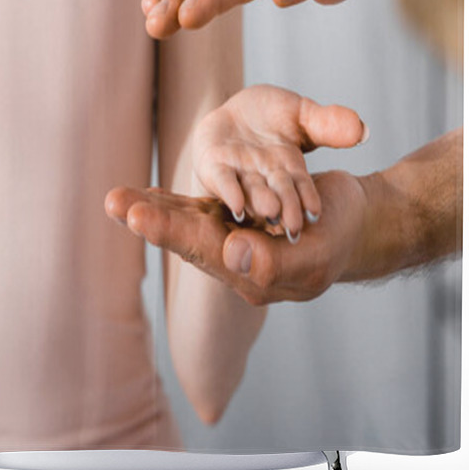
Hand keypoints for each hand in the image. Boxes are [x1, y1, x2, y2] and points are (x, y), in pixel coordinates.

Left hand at [104, 171, 366, 305]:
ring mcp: (233, 237)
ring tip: (115, 198)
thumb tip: (232, 253)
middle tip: (114, 202)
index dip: (172, 232)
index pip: (205, 251)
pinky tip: (145, 197)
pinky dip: (171, 203)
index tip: (139, 217)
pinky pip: (198, 210)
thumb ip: (276, 263)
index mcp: (253, 272)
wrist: (354, 224)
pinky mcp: (235, 218)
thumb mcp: (317, 253)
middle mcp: (235, 258)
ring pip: (185, 222)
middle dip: (149, 218)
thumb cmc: (342, 236)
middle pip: (186, 237)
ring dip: (150, 209)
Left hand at [191, 85, 366, 242]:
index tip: (315, 214)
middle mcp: (264, 179)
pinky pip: (221, 180)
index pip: (300, 186)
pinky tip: (236, 206)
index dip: (306, 198)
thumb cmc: (273, 115)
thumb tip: (361, 130)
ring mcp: (239, 174)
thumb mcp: (303, 115)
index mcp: (288, 171)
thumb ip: (329, 124)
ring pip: (251, 191)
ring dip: (260, 204)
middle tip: (293, 227)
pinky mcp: (212, 166)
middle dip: (285, 208)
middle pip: (277, 194)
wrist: (235, 111)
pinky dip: (230, 192)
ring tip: (271, 213)